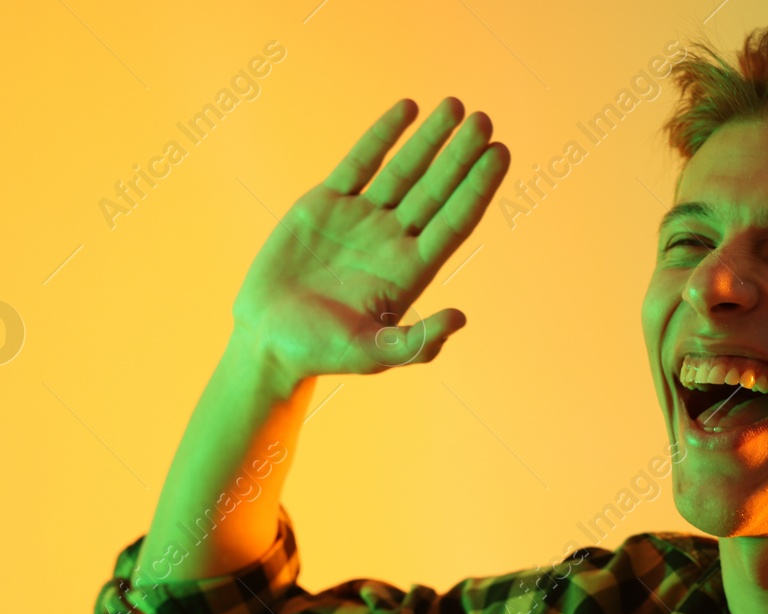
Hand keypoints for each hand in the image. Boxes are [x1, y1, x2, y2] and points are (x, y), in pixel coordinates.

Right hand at [230, 97, 508, 383]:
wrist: (267, 340)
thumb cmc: (322, 353)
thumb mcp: (373, 354)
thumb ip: (417, 342)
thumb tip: (461, 318)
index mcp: (411, 271)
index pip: (454, 222)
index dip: (477, 188)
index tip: (500, 154)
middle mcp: (393, 240)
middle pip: (437, 190)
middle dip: (461, 155)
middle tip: (485, 120)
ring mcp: (362, 219)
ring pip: (404, 170)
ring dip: (430, 139)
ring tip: (454, 105)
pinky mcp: (327, 204)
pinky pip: (361, 162)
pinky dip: (383, 135)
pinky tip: (408, 109)